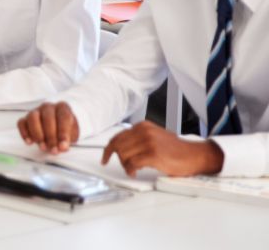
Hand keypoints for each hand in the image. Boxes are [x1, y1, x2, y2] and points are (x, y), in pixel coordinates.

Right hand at [17, 102, 79, 153]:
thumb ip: (68, 141)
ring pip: (33, 118)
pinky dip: (25, 133)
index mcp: (62, 108)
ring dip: (38, 134)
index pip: (64, 117)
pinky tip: (30, 142)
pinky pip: (21, 123)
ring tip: (43, 147)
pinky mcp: (25, 118)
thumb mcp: (71, 135)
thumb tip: (62, 147)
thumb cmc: (64, 131)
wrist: (56, 129)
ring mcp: (35, 111)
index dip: (63, 133)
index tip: (63, 146)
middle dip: (51, 137)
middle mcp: (48, 107)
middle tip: (53, 150)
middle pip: (48, 118)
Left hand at [103, 121, 224, 176]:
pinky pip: (132, 164)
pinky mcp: (153, 154)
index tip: (105, 158)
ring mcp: (148, 142)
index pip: (117, 137)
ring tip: (134, 169)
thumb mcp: (154, 137)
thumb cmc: (176, 149)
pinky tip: (135, 172)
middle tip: (127, 166)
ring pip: (123, 155)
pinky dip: (130, 170)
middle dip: (119, 159)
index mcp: (142, 126)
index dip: (108, 150)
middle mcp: (143, 132)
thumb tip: (120, 147)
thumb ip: (138, 138)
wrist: (195, 155)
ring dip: (126, 166)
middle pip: (118, 147)